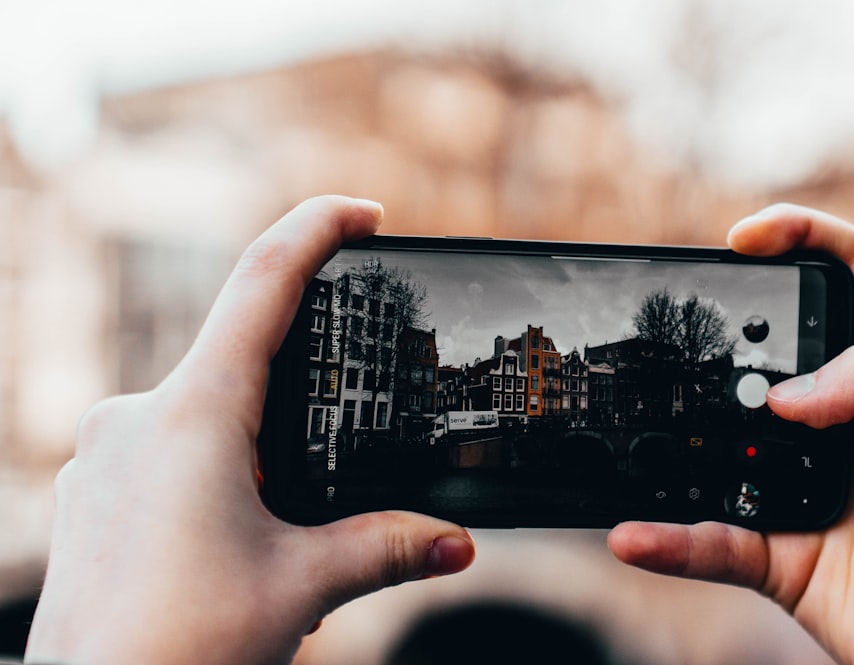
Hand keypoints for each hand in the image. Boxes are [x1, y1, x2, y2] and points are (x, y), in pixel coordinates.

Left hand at [25, 197, 475, 664]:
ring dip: (255, 437)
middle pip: (237, 353)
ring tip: (284, 510)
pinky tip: (235, 526)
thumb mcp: (302, 585)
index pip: (263, 282)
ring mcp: (105, 453)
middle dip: (300, 378)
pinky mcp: (92, 490)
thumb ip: (387, 547)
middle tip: (346, 418)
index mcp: (195, 415)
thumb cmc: (181, 649)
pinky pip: (164, 448)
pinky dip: (213, 466)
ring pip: (201, 410)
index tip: (363, 214)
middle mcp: (138, 417)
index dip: (318, 229)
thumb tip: (458, 542)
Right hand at [608, 204, 853, 663]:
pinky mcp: (773, 549)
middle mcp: (839, 421)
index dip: (801, 238)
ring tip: (644, 432)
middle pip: (767, 351)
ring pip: (719, 446)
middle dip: (724, 335)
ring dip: (677, 441)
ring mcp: (797, 482)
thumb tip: (781, 395)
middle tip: (691, 338)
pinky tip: (637, 535)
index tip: (744, 238)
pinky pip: (707, 539)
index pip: (848, 278)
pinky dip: (669, 540)